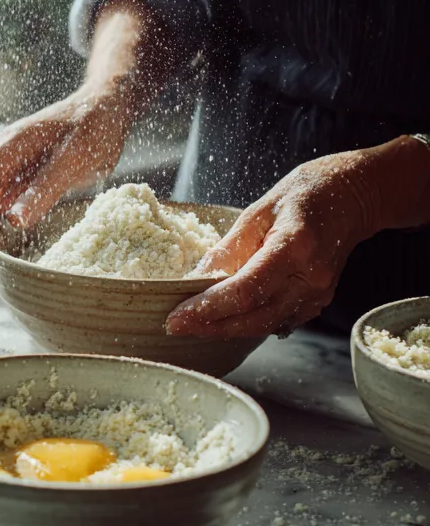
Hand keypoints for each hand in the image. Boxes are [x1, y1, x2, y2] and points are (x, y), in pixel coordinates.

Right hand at [0, 90, 130, 267]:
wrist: (107, 107)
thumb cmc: (94, 127)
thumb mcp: (73, 160)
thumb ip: (44, 189)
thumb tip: (14, 220)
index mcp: (9, 147)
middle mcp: (5, 156)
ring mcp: (14, 164)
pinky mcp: (27, 174)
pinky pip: (7, 199)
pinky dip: (1, 220)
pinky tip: (6, 240)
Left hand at [166, 150, 385, 338]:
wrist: (350, 198)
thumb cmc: (303, 196)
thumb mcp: (257, 211)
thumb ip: (227, 248)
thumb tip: (196, 278)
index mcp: (294, 247)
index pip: (246, 291)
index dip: (208, 309)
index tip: (177, 317)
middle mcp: (310, 278)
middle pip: (254, 317)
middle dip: (210, 326)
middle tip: (175, 326)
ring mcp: (318, 294)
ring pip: (264, 325)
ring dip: (225, 329)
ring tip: (192, 324)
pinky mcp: (317, 302)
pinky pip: (277, 321)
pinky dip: (247, 323)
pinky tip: (222, 319)